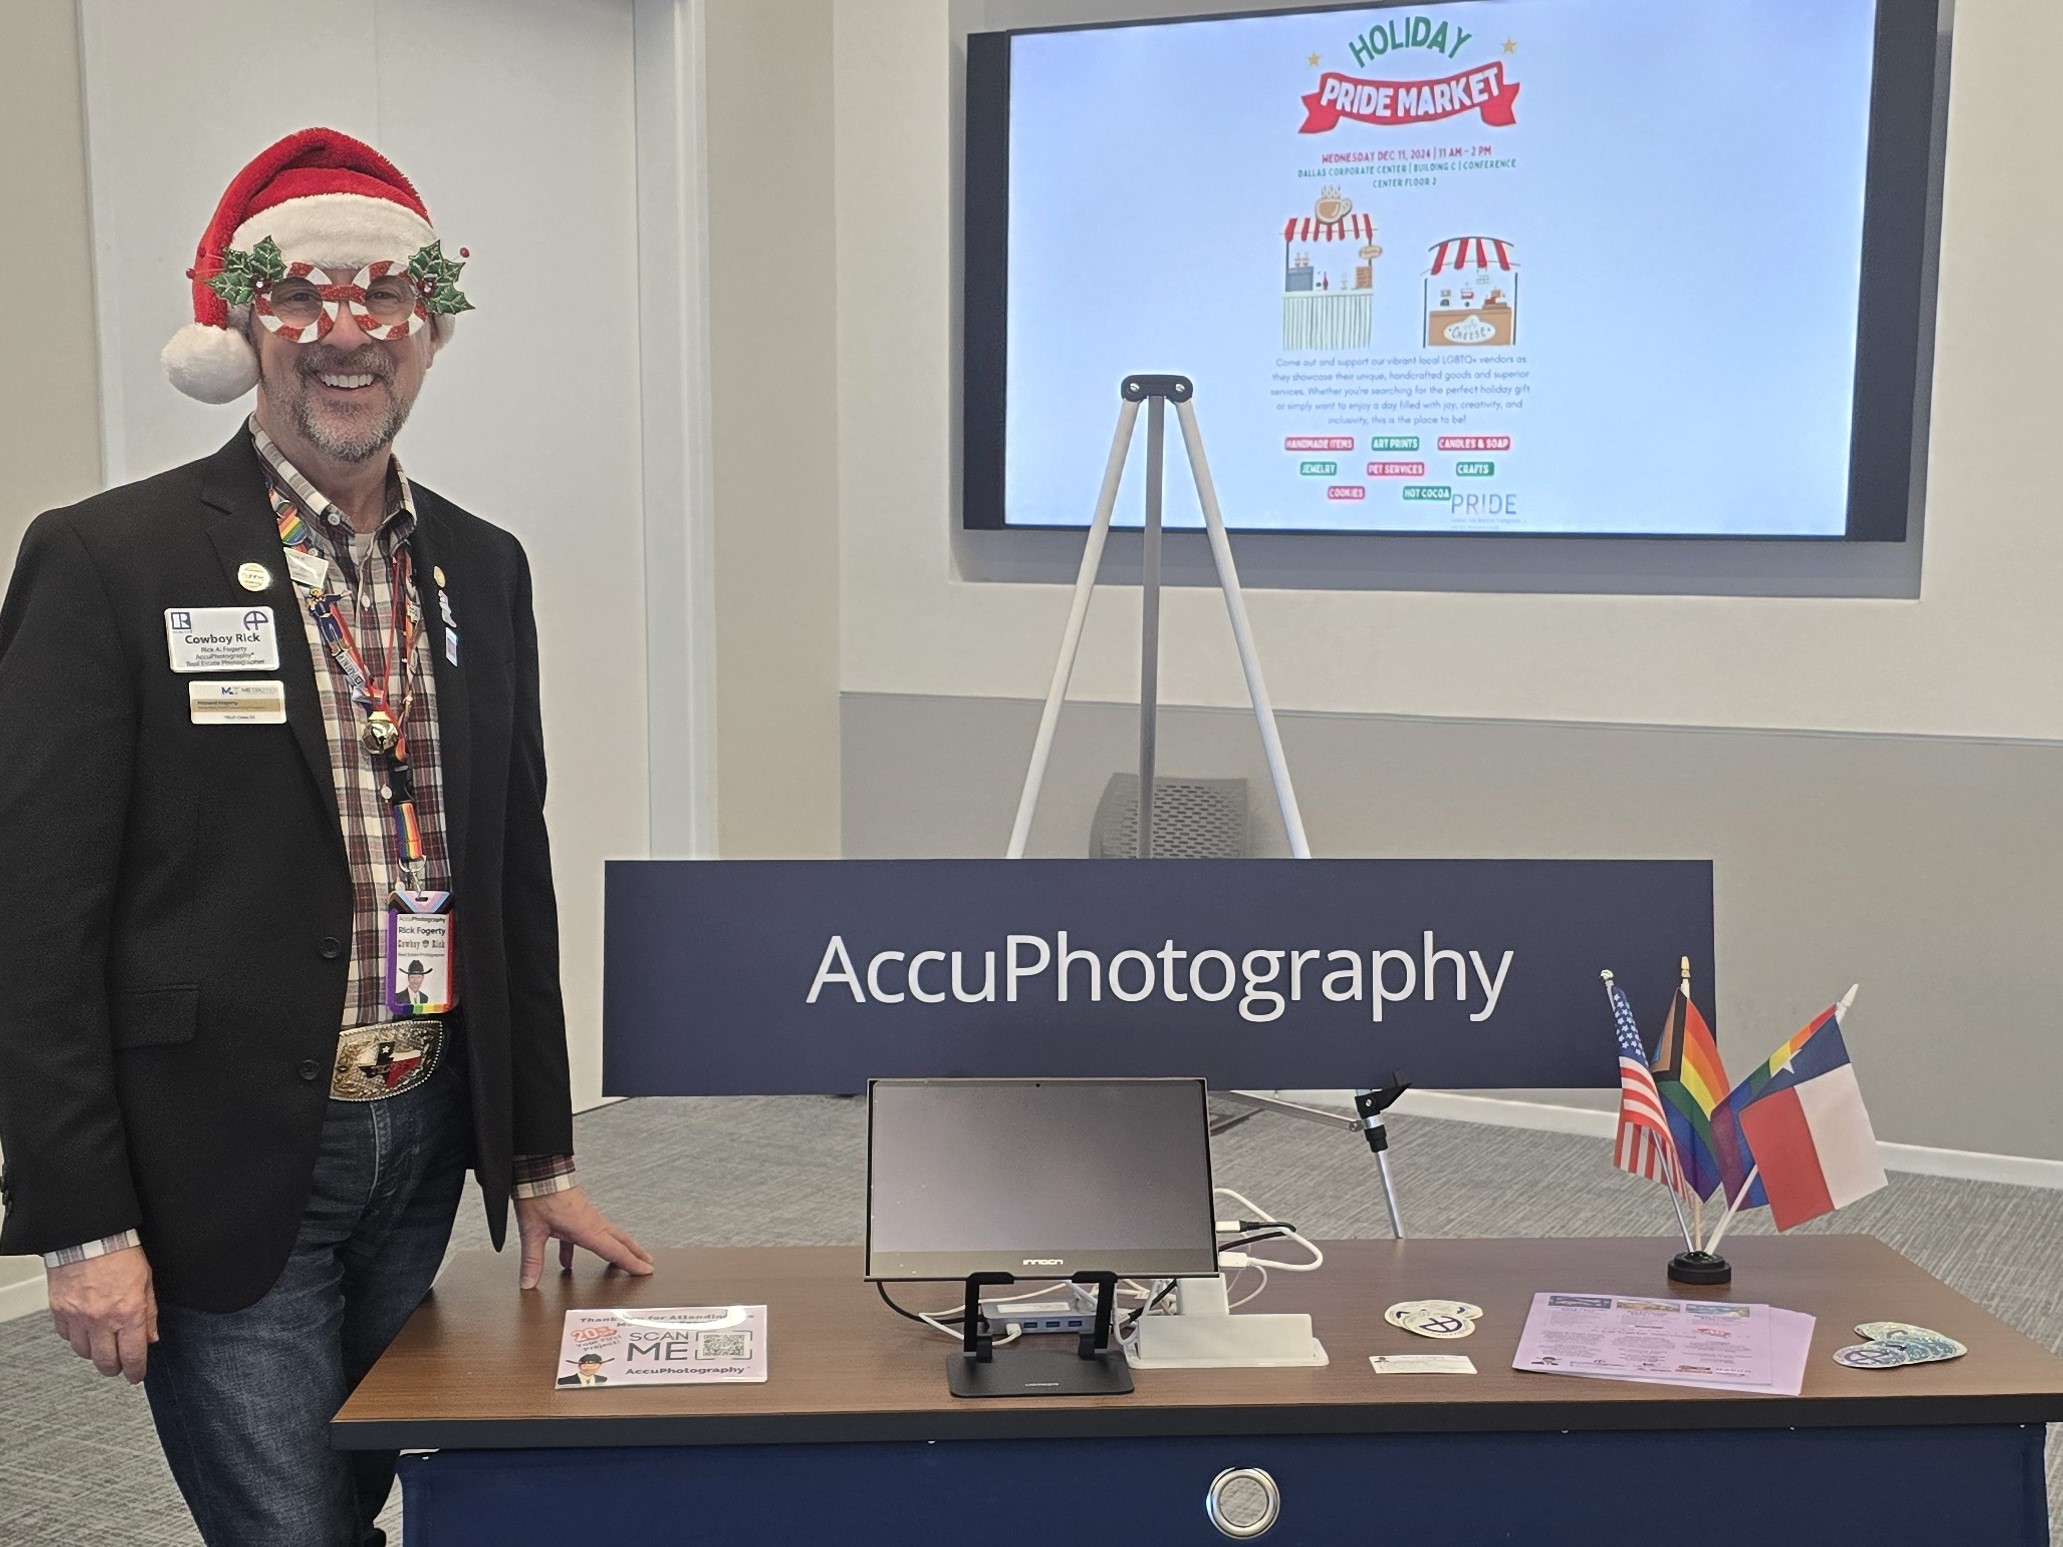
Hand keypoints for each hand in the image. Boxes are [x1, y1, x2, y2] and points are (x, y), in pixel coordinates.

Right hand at [48, 1245, 157, 1382]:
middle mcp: (101, 1319)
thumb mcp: (147, 1281)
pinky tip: (85, 1329)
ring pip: (84, 1352)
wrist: (89, 1236)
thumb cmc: (120, 1252)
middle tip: (119, 1365)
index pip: (132, 1355)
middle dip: (114, 1368)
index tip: (136, 1375)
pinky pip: (66, 1337)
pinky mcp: (59, 1311)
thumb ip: (150, 1312)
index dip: (135, 1371)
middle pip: (105, 1362)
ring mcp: (77, 1317)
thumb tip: (151, 1337)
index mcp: (128, 1312)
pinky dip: (76, 1337)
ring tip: (103, 1343)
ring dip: (95, 1352)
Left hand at [514, 1187, 653, 1289]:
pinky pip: (588, 1232)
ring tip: (624, 1258)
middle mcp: (592, 1221)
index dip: (632, 1263)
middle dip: (636, 1253)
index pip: (615, 1250)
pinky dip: (584, 1246)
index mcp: (586, 1228)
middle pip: (621, 1240)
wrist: (538, 1169)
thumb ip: (531, 1260)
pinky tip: (567, 1262)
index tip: (647, 1271)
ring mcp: (587, 1215)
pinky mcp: (578, 1211)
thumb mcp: (532, 1231)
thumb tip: (528, 1283)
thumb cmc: (539, 1195)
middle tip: (649, 1263)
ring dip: (619, 1246)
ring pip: (609, 1234)